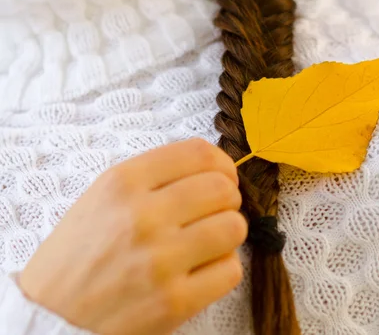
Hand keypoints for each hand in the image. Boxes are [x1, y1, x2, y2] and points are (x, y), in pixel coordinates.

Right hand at [20, 139, 246, 334]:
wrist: (51, 319)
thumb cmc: (79, 256)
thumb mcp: (101, 198)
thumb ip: (154, 178)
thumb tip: (214, 171)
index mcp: (122, 184)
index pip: (199, 153)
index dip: (222, 164)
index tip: (222, 177)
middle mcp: (142, 217)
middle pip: (222, 189)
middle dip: (228, 200)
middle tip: (214, 213)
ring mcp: (160, 260)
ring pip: (234, 227)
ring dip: (228, 234)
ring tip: (209, 243)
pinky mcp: (174, 301)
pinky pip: (231, 270)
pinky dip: (224, 269)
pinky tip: (202, 271)